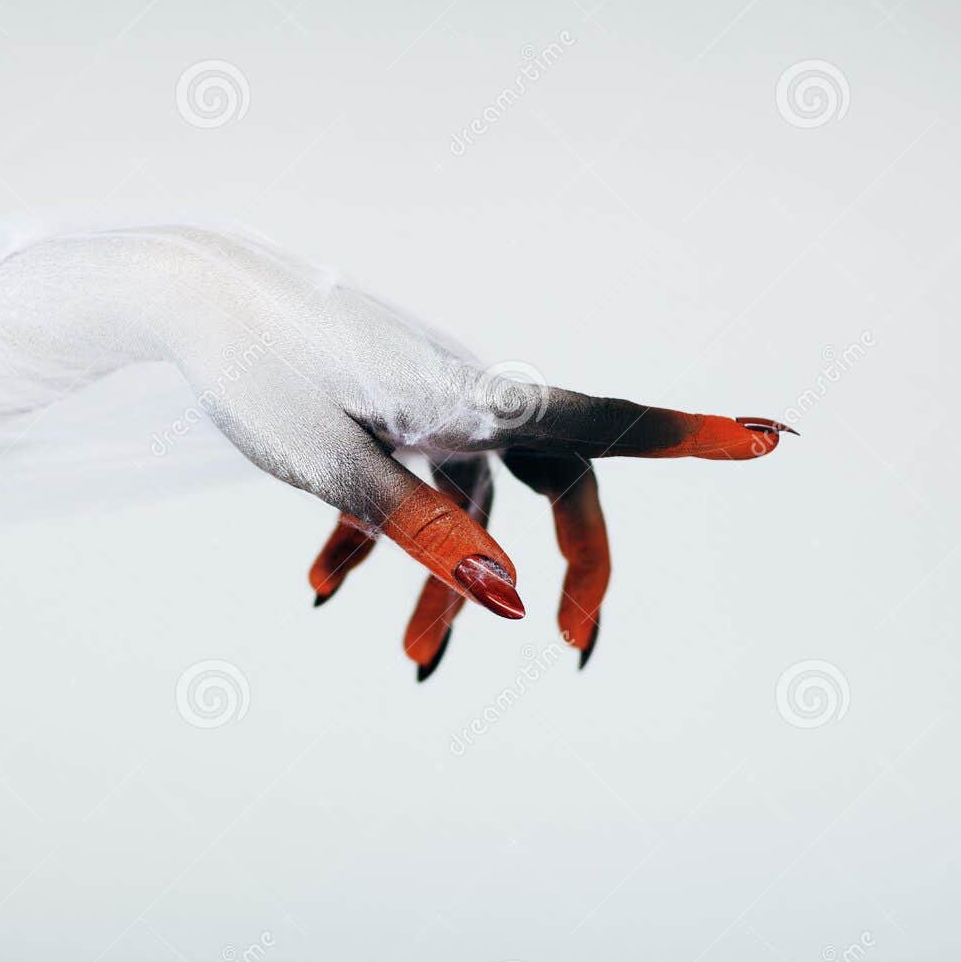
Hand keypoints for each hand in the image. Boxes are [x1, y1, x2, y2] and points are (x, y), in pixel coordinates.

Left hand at [116, 229, 797, 676]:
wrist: (190, 298)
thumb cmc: (261, 370)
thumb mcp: (338, 465)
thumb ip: (425, 532)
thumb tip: (509, 600)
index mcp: (475, 398)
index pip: (601, 423)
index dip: (688, 438)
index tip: (770, 439)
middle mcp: (469, 398)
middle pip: (560, 480)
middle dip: (574, 562)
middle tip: (570, 638)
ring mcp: (429, 406)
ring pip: (474, 503)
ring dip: (449, 584)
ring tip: (410, 663)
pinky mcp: (386, 413)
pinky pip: (410, 486)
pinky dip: (377, 543)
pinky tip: (323, 588)